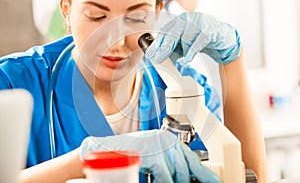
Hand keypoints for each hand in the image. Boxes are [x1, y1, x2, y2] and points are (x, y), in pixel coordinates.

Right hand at [80, 130, 219, 182]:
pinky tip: (161, 182)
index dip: (204, 174)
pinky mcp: (151, 154)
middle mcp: (166, 140)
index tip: (214, 182)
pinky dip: (164, 182)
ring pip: (177, 174)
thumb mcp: (153, 156)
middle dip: (189, 181)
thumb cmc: (127, 153)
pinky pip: (165, 176)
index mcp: (168, 140)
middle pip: (187, 167)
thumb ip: (168, 164)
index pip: (192, 158)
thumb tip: (182, 176)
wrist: (104, 149)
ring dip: (174, 182)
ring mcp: (159, 146)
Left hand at [146, 12, 240, 63]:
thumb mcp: (186, 43)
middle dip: (164, 48)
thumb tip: (159, 56)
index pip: (165, 31)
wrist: (225, 39)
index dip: (157, 43)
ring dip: (182, 52)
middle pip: (172, 33)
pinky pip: (196, 43)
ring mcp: (199, 23)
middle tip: (157, 59)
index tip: (150, 54)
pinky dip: (190, 53)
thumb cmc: (203, 40)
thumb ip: (174, 46)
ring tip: (181, 61)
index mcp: (180, 21)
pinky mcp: (209, 31)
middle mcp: (188, 19)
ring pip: (184, 39)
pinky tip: (187, 60)